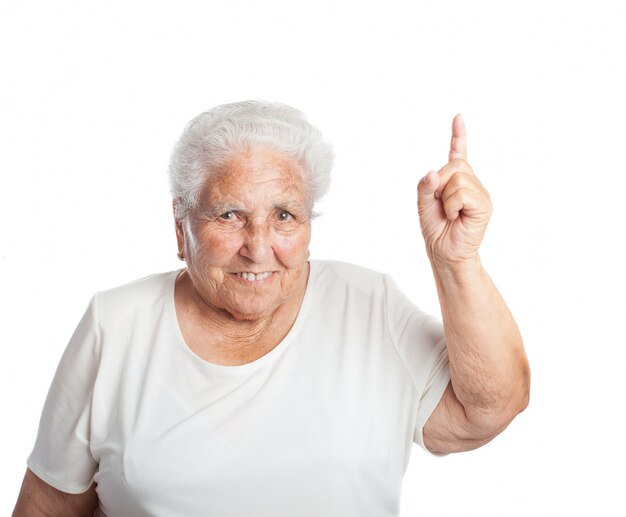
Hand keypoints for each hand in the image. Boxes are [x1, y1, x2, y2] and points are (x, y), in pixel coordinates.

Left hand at [417, 114, 492, 267]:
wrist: (444, 250)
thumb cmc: (435, 228)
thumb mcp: (422, 204)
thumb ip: (424, 186)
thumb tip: (433, 173)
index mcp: (456, 180)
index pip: (458, 154)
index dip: (458, 136)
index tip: (458, 118)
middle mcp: (471, 183)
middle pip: (454, 166)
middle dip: (440, 184)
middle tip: (441, 204)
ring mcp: (479, 193)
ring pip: (458, 179)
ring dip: (445, 198)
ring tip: (449, 213)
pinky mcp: (484, 204)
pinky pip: (463, 194)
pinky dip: (452, 206)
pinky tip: (455, 217)